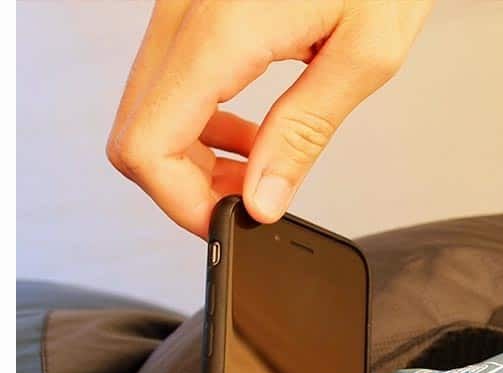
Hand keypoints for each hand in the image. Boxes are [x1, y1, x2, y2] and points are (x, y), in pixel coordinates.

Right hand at [107, 0, 432, 236]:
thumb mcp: (368, 50)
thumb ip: (306, 131)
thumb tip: (262, 200)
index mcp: (220, 31)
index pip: (147, 147)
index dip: (180, 202)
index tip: (229, 222)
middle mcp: (182, 16)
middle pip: (133, 136)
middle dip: (182, 185)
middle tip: (247, 200)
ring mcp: (178, 8)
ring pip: (142, 111)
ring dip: (188, 154)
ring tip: (257, 166)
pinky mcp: (190, 7)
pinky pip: (164, 80)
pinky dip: (194, 119)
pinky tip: (248, 128)